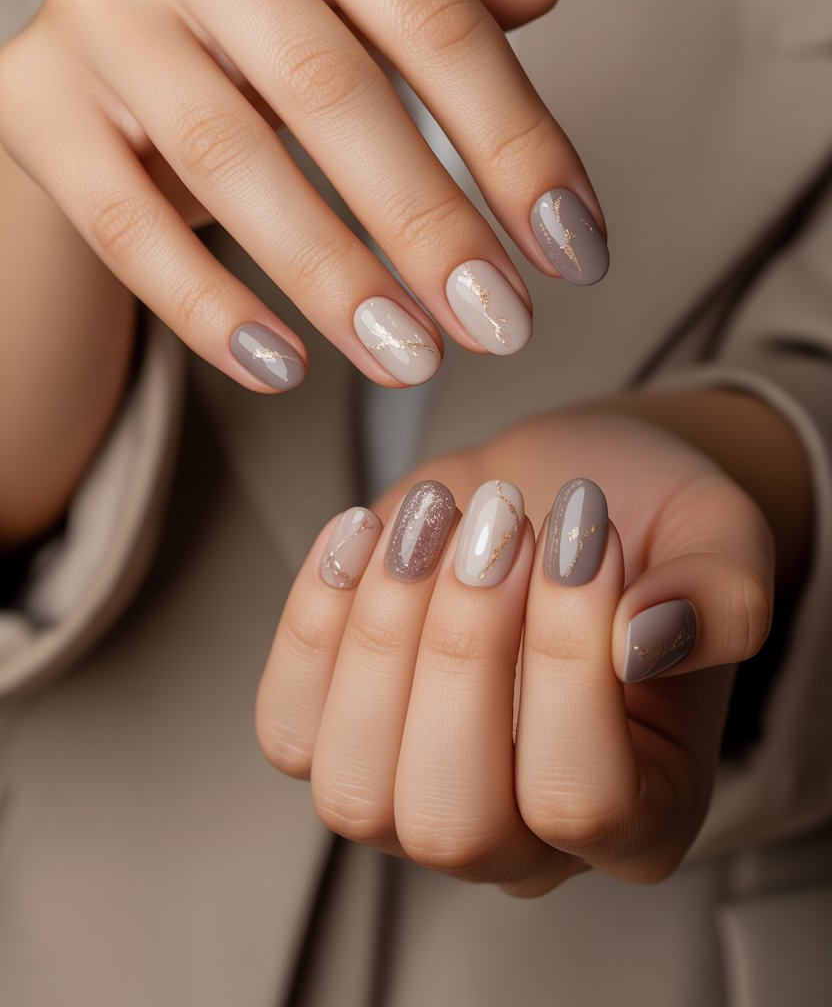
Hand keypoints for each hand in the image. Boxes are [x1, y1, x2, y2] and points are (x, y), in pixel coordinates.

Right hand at [0, 0, 604, 393]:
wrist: (111, 55)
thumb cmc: (264, 31)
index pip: (433, 20)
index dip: (516, 145)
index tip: (576, 251)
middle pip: (331, 92)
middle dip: (430, 226)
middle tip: (502, 328)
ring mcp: (96, 5)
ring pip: (229, 162)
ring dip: (333, 280)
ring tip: (412, 361)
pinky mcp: (32, 98)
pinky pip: (128, 223)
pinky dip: (208, 308)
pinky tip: (284, 370)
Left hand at [256, 407, 772, 894]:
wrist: (556, 497)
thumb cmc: (644, 529)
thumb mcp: (719, 540)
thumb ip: (721, 598)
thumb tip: (644, 640)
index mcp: (643, 814)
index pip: (583, 800)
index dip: (567, 658)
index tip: (583, 528)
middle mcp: (523, 840)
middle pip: (452, 822)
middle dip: (462, 652)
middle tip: (499, 521)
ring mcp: (417, 799)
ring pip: (354, 791)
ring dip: (382, 633)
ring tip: (432, 517)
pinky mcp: (340, 739)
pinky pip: (288, 727)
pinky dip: (311, 622)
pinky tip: (365, 530)